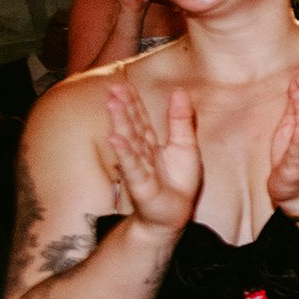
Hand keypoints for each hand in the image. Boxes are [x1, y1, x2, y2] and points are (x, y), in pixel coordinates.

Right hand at [106, 83, 200, 232]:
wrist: (174, 215)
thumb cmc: (178, 182)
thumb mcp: (186, 146)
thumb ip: (181, 120)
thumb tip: (179, 91)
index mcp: (151, 143)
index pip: (140, 118)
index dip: (132, 101)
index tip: (122, 83)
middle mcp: (142, 152)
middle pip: (132, 125)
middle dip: (122, 106)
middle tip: (112, 87)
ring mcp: (139, 167)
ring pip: (130, 141)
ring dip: (120, 122)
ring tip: (112, 103)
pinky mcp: (141, 184)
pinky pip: (132, 167)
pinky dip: (125, 153)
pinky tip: (115, 139)